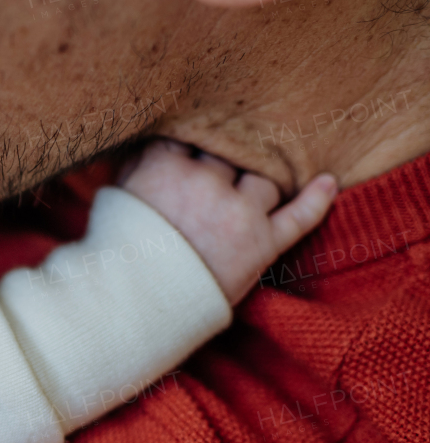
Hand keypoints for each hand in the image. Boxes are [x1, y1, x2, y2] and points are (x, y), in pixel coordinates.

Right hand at [117, 139, 337, 303]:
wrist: (134, 308)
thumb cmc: (117, 252)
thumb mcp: (115, 198)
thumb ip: (135, 164)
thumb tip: (147, 138)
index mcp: (164, 168)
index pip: (191, 134)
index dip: (195, 138)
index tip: (197, 142)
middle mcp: (206, 183)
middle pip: (230, 152)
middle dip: (227, 157)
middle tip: (226, 162)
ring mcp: (239, 213)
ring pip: (264, 178)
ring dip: (258, 180)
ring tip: (253, 184)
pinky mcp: (262, 245)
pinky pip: (300, 217)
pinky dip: (318, 200)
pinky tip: (328, 182)